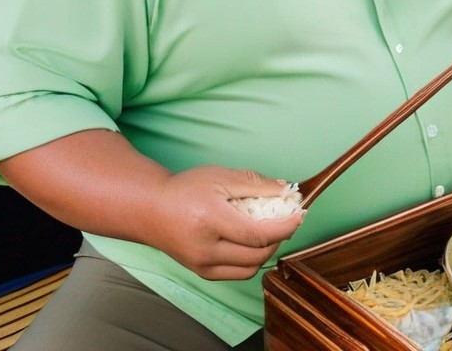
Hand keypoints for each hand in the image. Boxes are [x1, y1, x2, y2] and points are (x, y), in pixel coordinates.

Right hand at [146, 166, 303, 279]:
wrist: (151, 210)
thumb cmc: (185, 189)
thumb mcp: (221, 176)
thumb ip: (255, 184)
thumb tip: (286, 189)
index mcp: (210, 220)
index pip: (258, 233)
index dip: (285, 226)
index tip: (300, 214)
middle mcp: (206, 248)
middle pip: (257, 253)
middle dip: (280, 236)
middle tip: (289, 218)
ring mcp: (203, 265)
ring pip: (251, 267)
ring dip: (268, 249)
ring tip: (272, 228)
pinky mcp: (203, 273)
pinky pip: (239, 273)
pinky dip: (253, 259)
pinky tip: (255, 240)